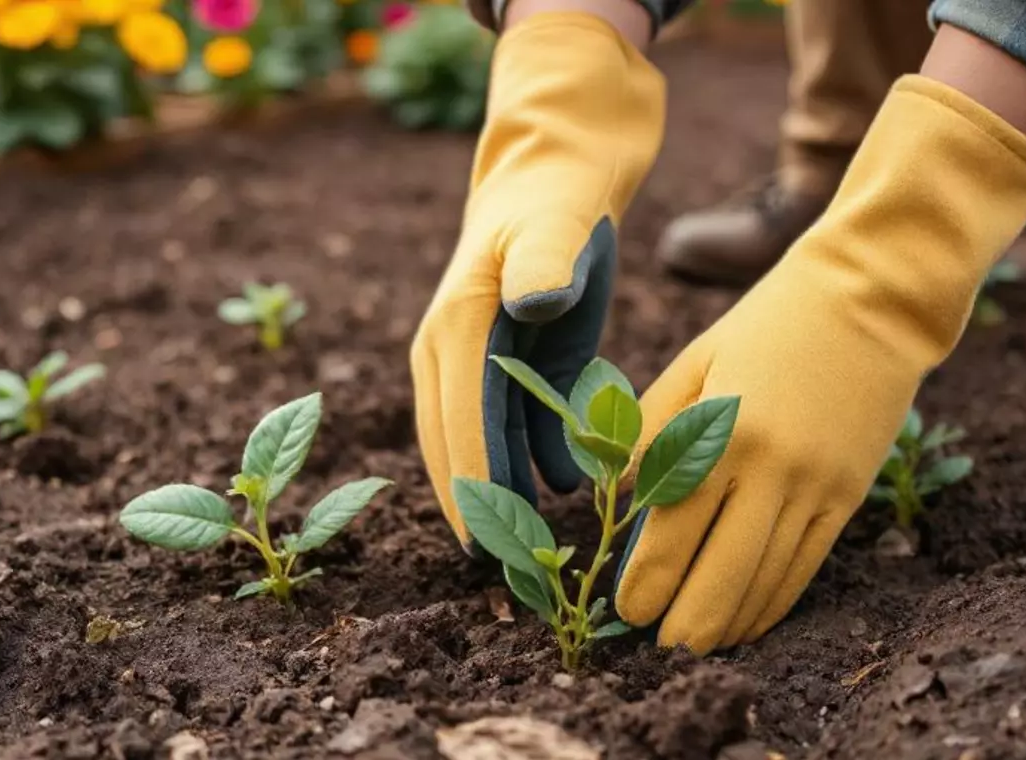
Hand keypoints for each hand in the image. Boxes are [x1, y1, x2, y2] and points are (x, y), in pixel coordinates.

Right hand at [410, 11, 664, 545]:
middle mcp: (455, 354)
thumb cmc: (556, 195)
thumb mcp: (554, 220)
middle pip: (459, 447)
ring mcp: (483, 364)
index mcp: (455, 328)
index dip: (470, 485)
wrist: (560, 170)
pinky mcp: (518, 367)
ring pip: (487, 446)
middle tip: (505, 571)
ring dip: (508, 495)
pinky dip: (540, 464)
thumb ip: (546, 262)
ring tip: (537, 549)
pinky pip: (521, 430)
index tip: (485, 543)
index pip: (459, 422)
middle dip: (478, 508)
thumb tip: (532, 303)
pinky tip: (570, 493)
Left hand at [615, 77, 1025, 653]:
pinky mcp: (849, 496)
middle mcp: (771, 470)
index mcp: (721, 433)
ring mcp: (817, 487)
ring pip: (766, 581)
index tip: (624, 613)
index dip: (644, 584)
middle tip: (657, 649)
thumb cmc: (768, 324)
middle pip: (720, 575)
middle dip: (683, 624)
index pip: (671, 532)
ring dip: (728, 624)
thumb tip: (613, 493)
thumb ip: (649, 427)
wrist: (874, 297)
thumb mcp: (695, 360)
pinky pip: (806, 567)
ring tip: (695, 647)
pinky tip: (748, 623)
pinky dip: (774, 603)